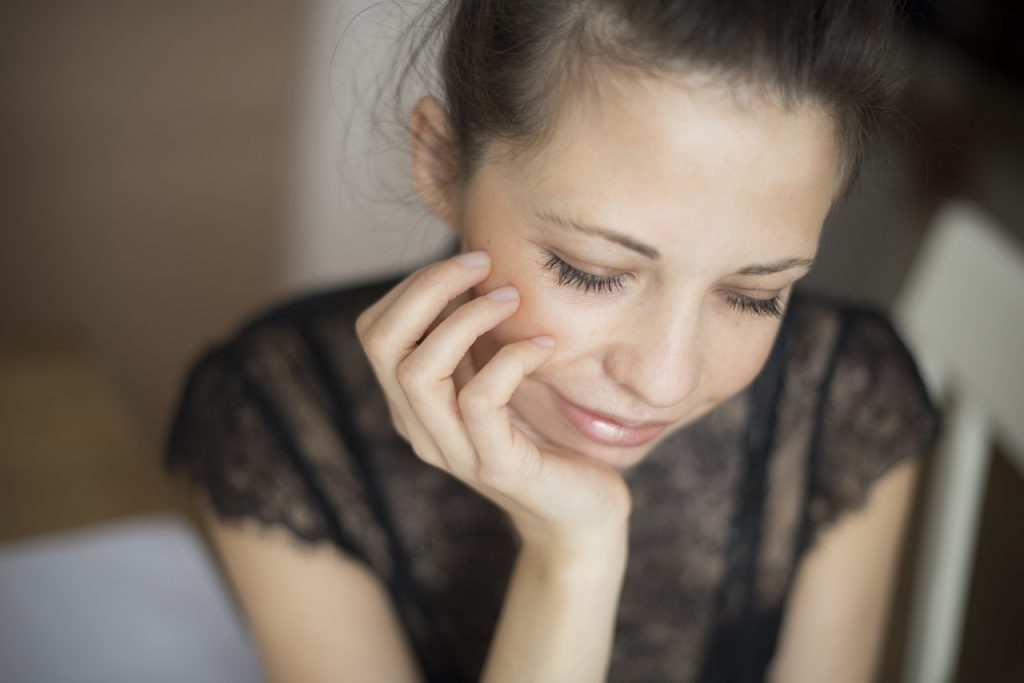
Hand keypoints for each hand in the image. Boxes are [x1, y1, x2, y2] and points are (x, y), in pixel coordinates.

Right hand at [354, 251, 631, 555]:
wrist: (577, 515)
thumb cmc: (541, 437)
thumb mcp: (495, 380)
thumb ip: (472, 342)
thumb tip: (472, 268)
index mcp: (411, 404)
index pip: (375, 331)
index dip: (413, 285)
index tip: (470, 261)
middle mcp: (418, 427)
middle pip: (382, 343)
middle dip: (428, 287)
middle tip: (483, 262)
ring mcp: (453, 451)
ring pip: (418, 371)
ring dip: (466, 319)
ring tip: (511, 299)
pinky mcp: (496, 467)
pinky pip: (480, 400)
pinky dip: (510, 358)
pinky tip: (542, 345)